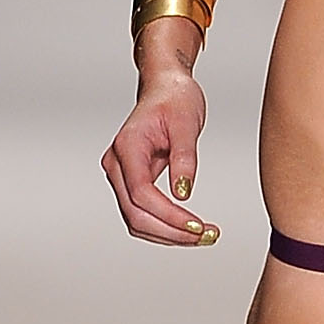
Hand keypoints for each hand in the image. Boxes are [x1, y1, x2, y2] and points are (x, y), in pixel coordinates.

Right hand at [102, 70, 216, 245]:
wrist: (165, 87)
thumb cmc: (174, 98)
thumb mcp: (187, 123)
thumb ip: (184, 158)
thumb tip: (182, 193)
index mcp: (127, 147)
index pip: (141, 194)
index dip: (169, 216)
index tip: (197, 225)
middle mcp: (117, 164)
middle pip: (135, 214)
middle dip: (171, 232)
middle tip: (206, 237)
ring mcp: (122, 175)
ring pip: (137, 220)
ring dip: (168, 234)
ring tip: (202, 236)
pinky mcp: (132, 182)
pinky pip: (143, 213)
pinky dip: (165, 226)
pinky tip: (189, 228)